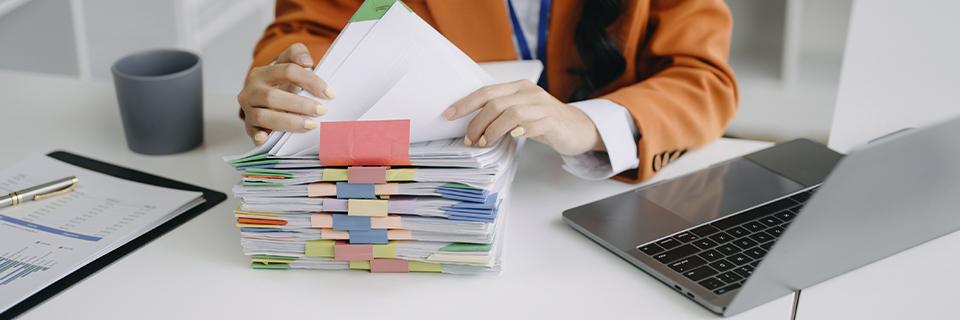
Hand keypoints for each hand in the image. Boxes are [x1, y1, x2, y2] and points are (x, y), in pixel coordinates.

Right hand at [237, 43, 334, 144]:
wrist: (264, 100)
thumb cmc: (281, 84)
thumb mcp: (288, 64)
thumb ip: (297, 54)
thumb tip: (306, 62)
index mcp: (262, 73)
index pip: (287, 71)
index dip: (310, 81)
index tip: (329, 93)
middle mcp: (251, 90)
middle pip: (273, 96)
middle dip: (300, 105)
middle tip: (321, 111)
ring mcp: (248, 110)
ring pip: (263, 116)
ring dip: (289, 122)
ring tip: (311, 125)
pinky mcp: (250, 127)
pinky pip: (252, 133)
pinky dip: (259, 136)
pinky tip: (267, 138)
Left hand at [442, 80, 602, 155]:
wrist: (577, 128)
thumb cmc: (544, 121)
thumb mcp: (520, 112)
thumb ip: (500, 113)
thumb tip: (469, 125)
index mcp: (518, 87)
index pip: (486, 91)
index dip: (465, 103)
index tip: (448, 115)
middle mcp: (529, 92)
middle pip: (495, 103)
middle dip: (477, 122)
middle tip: (469, 140)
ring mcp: (542, 106)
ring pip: (511, 113)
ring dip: (493, 130)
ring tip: (484, 143)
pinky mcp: (553, 121)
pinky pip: (532, 124)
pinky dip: (518, 131)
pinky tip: (511, 138)